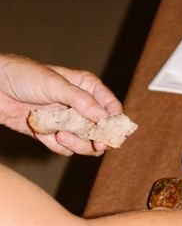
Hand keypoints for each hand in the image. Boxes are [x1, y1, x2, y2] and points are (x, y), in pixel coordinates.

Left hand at [0, 54, 121, 156]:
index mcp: (87, 88)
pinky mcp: (53, 133)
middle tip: (94, 144)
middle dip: (96, 138)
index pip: (111, 108)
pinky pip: (64, 149)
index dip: (114, 122)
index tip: (109, 132)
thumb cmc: (23, 76)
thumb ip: (81, 101)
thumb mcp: (54, 84)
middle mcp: (81, 106)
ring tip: (59, 135)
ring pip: (85, 143)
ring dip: (75, 143)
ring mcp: (67, 121)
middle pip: (102, 131)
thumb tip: (105, 117)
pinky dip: (55, 145)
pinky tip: (43, 133)